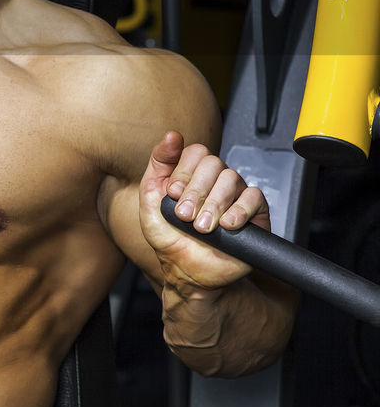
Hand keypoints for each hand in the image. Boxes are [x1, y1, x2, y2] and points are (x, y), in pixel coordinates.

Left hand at [138, 131, 270, 294]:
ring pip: (231, 179)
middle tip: (186, 215)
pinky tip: (226, 225)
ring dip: (213, 204)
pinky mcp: (255, 212)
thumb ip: (158, 164)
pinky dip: (239, 211)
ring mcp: (235, 195)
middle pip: (213, 164)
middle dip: (195, 191)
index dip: (183, 171)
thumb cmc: (169, 236)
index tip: (173, 194)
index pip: (195, 152)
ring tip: (202, 227)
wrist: (187, 270)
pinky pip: (254, 198)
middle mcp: (215, 181)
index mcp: (192, 173)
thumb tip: (172, 136)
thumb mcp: (150, 198)